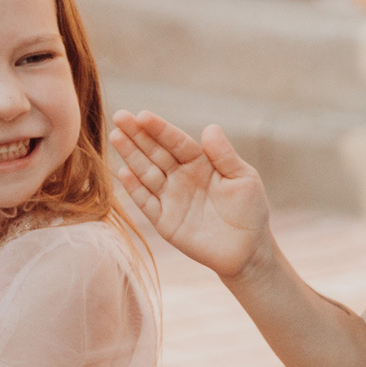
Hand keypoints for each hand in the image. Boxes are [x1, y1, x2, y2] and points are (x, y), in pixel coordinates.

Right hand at [109, 111, 272, 281]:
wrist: (247, 250)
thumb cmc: (249, 210)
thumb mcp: (243, 179)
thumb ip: (224, 155)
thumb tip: (210, 128)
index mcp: (200, 162)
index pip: (176, 141)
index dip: (160, 129)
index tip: (142, 116)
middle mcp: (181, 176)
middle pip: (156, 152)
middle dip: (137, 135)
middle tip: (119, 117)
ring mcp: (171, 197)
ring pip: (146, 172)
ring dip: (131, 156)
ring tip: (116, 137)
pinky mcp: (164, 221)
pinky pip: (146, 201)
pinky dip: (134, 188)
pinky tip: (123, 172)